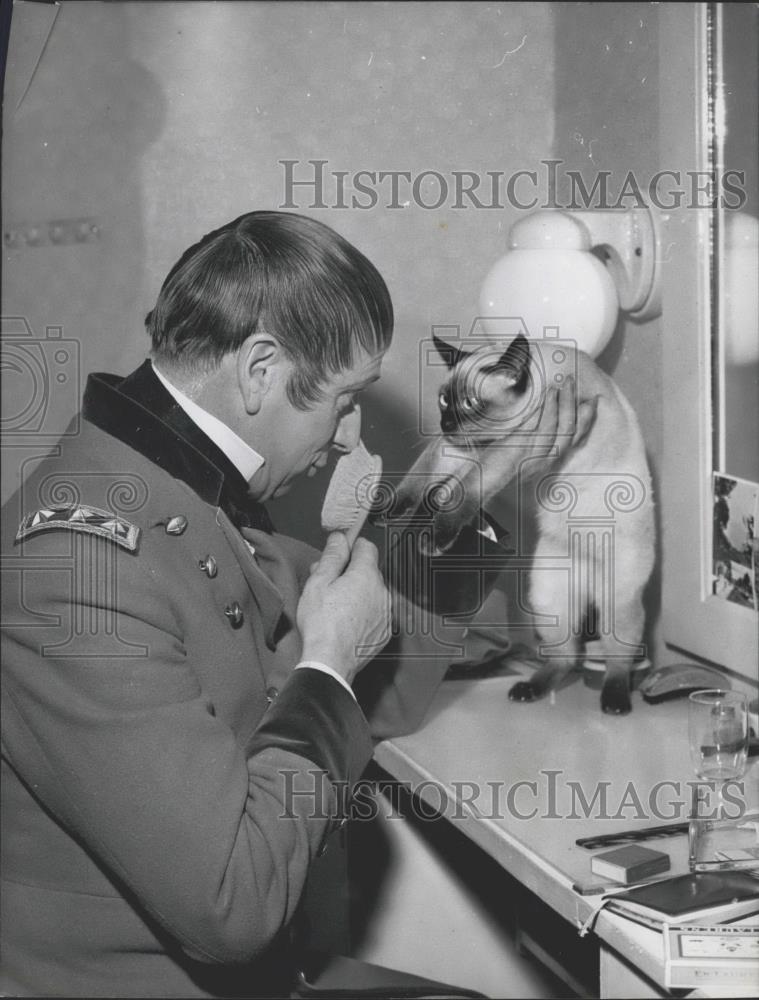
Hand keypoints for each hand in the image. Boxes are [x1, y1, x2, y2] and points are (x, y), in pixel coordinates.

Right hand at [297, 532, 391, 684]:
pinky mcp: (384, 631)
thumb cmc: (322, 624)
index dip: (351, 546)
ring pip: (372, 592)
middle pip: (368, 570)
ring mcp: (386, 613)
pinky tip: (346, 621)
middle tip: (328, 582)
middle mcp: (382, 592)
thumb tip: (339, 539)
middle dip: (350, 572)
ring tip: (335, 605)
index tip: (340, 552)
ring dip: (358, 593)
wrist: (330, 662)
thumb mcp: (318, 583)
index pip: (367, 547)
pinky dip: (364, 612)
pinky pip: (376, 612)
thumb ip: (332, 557)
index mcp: (366, 576)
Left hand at [477, 377, 598, 494]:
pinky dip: (548, 407)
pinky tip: (548, 394)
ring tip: (563, 384)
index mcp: (549, 458)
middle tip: (573, 383)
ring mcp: (537, 454)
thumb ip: (534, 431)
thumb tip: (543, 408)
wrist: (482, 480)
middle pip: (572, 430)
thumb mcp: (523, 446)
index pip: (576, 437)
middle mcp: (547, 458)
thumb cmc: (499, 463)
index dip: (586, 418)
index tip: (592, 401)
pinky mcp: (523, 448)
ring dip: (564, 402)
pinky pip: (541, 425)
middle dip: (575, 404)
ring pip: (560, 427)